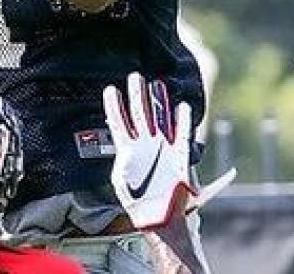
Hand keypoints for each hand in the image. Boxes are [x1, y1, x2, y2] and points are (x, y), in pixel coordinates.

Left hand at [103, 73, 196, 229]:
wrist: (158, 216)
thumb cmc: (137, 201)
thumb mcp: (121, 181)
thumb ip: (122, 164)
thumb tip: (125, 152)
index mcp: (128, 150)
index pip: (119, 122)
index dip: (115, 106)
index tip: (111, 89)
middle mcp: (145, 145)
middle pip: (140, 114)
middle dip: (137, 95)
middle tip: (135, 77)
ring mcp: (161, 148)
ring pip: (159, 119)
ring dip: (158, 103)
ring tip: (157, 84)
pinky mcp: (177, 156)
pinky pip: (180, 135)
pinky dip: (182, 122)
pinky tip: (181, 108)